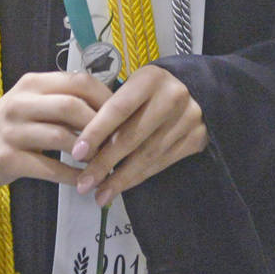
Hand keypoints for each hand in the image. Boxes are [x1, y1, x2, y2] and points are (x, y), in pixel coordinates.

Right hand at [0, 71, 112, 195]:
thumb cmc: (12, 124)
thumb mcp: (34, 101)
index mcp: (33, 83)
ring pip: (61, 137)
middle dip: (100, 125)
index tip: (123, 115)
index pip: (78, 82)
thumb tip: (113, 107)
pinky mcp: (8, 159)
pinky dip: (72, 175)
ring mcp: (12, 131)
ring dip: (88, 152)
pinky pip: (49, 168)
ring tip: (104, 161)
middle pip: (71, 106)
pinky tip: (85, 180)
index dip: (106, 98)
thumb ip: (65, 99)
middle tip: (117, 141)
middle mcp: (21, 102)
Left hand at [70, 65, 207, 205]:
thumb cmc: (152, 91)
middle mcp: (172, 97)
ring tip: (100, 194)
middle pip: (132, 136)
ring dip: (120, 179)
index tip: (77, 154)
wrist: (197, 91)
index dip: (96, 132)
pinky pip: (162, 163)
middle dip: (104, 164)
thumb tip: (81, 146)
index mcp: (150, 79)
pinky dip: (138, 177)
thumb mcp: (133, 87)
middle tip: (83, 184)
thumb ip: (112, 109)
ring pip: (147, 155)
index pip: (119, 108)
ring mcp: (188, 119)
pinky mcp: (196, 138)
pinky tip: (122, 186)